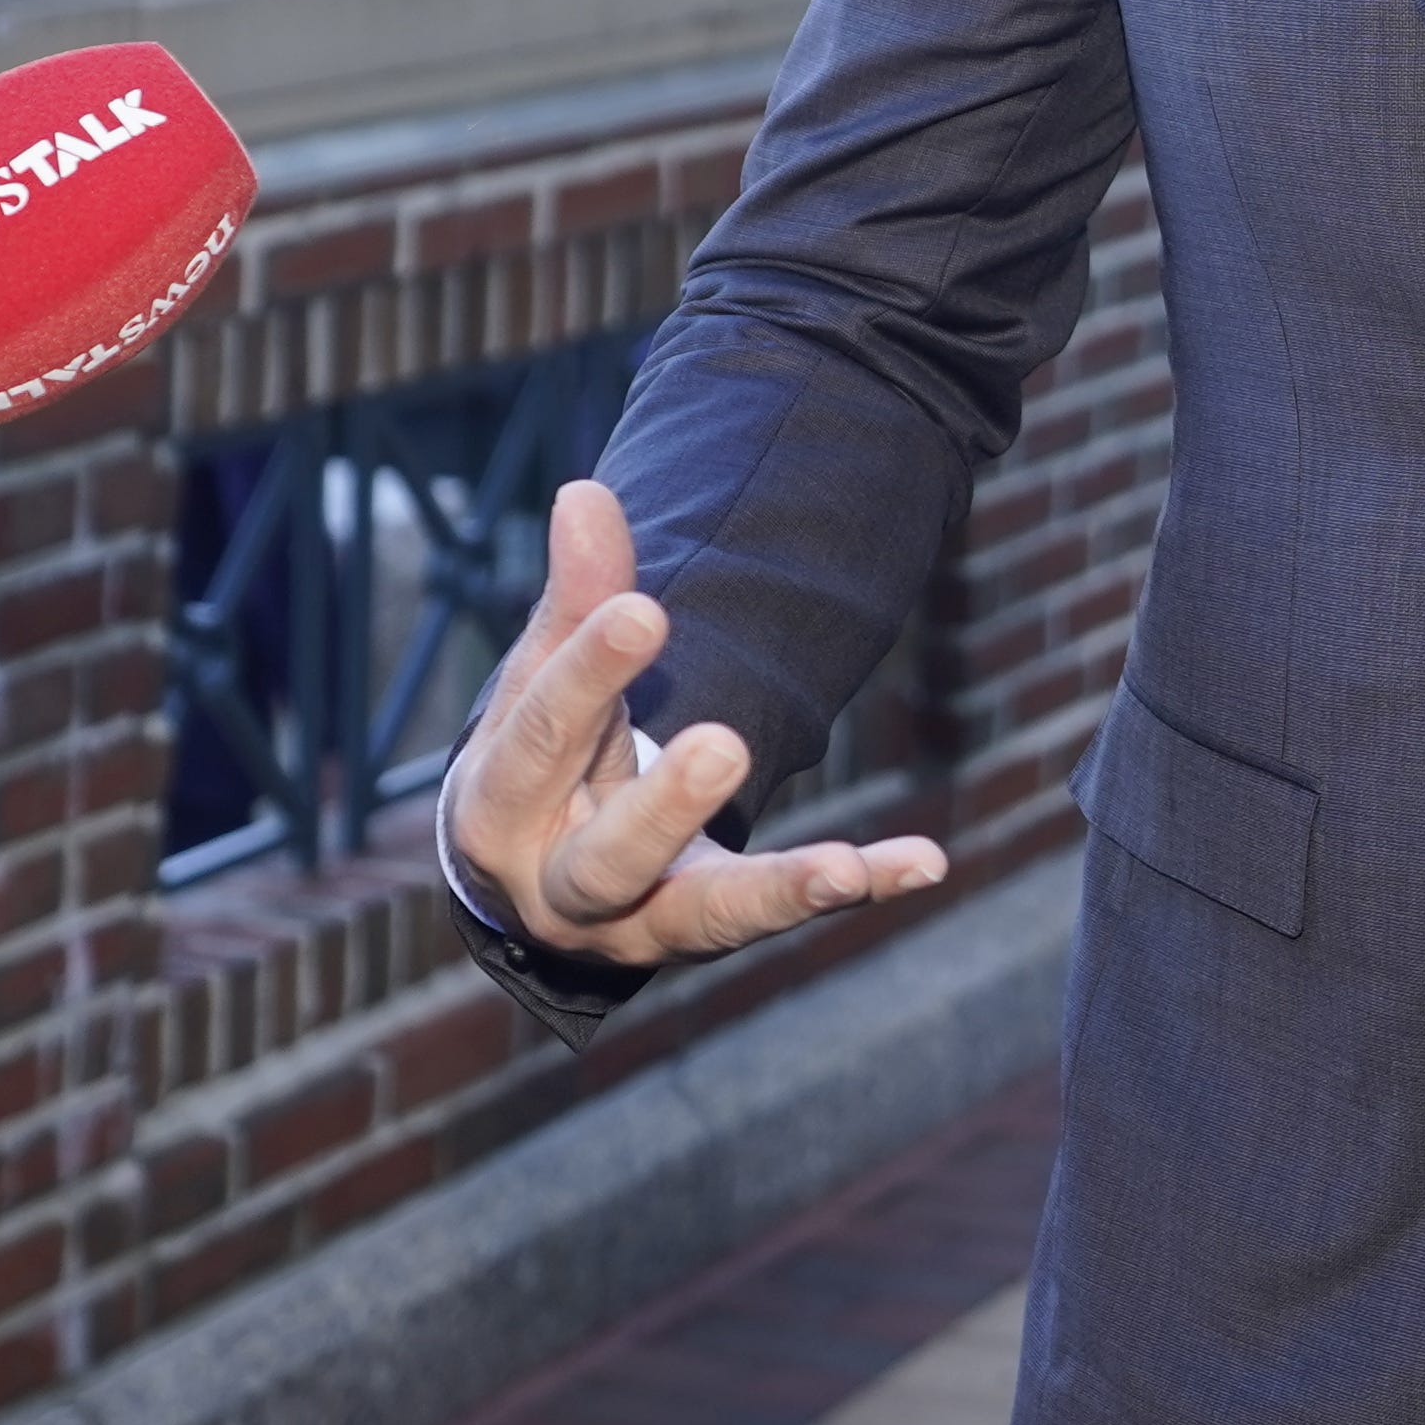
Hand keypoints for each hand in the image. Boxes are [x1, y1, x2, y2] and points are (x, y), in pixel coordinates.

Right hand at [439, 483, 945, 968]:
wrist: (530, 877)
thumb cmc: (539, 757)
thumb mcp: (543, 682)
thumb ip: (575, 598)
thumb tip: (584, 493)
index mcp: (499, 812)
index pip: (540, 738)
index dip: (588, 674)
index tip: (645, 610)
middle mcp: (562, 889)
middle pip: (609, 857)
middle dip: (666, 808)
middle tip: (726, 745)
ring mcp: (640, 926)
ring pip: (706, 915)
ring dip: (779, 888)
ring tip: (844, 868)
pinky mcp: (712, 932)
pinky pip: (788, 912)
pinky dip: (862, 884)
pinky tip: (925, 862)